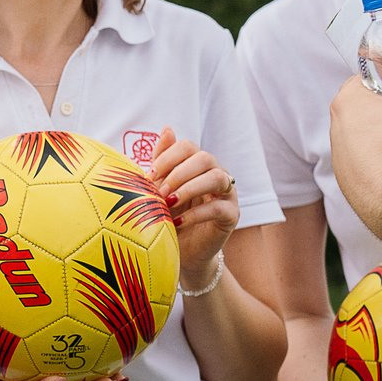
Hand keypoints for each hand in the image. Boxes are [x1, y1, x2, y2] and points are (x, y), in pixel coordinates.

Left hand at [148, 127, 239, 286]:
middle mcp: (216, 173)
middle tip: (160, 192)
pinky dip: (197, 213)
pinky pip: (219, 207)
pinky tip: (178, 222)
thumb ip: (163, 162)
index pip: (188, 147)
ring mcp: (227, 194)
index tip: (150, 175)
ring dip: (190, 188)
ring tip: (170, 203)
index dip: (168, 157)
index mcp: (198, 164)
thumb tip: (167, 128)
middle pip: (205, 158)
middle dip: (179, 173)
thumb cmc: (170, 217)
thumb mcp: (161, 190)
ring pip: (217, 177)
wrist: (182, 252)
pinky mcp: (231, 215)